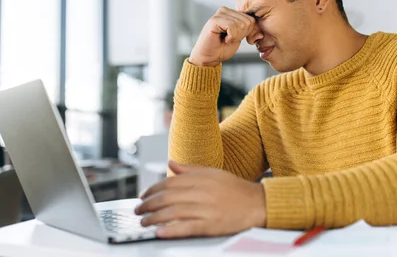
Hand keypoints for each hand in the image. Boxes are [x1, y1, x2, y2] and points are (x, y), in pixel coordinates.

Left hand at [134, 160, 266, 238]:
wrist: (258, 204)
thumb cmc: (236, 189)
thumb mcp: (214, 173)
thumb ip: (191, 170)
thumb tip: (171, 164)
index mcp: (201, 178)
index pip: (169, 183)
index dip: (152, 189)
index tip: (143, 196)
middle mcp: (202, 192)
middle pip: (168, 197)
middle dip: (148, 204)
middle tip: (138, 210)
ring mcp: (206, 208)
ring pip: (173, 212)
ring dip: (154, 218)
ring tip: (144, 222)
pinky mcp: (211, 224)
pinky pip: (186, 227)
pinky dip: (171, 230)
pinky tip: (159, 232)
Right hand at [189, 6, 255, 66]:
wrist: (209, 58)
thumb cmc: (222, 48)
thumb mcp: (240, 38)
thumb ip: (249, 31)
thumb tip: (260, 34)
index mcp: (232, 13)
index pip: (251, 19)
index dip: (246, 33)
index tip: (235, 38)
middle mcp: (225, 10)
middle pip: (247, 21)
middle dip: (241, 35)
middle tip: (229, 39)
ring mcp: (219, 14)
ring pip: (240, 24)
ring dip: (235, 36)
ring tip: (225, 39)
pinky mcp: (214, 20)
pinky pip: (232, 26)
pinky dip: (231, 37)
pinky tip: (223, 39)